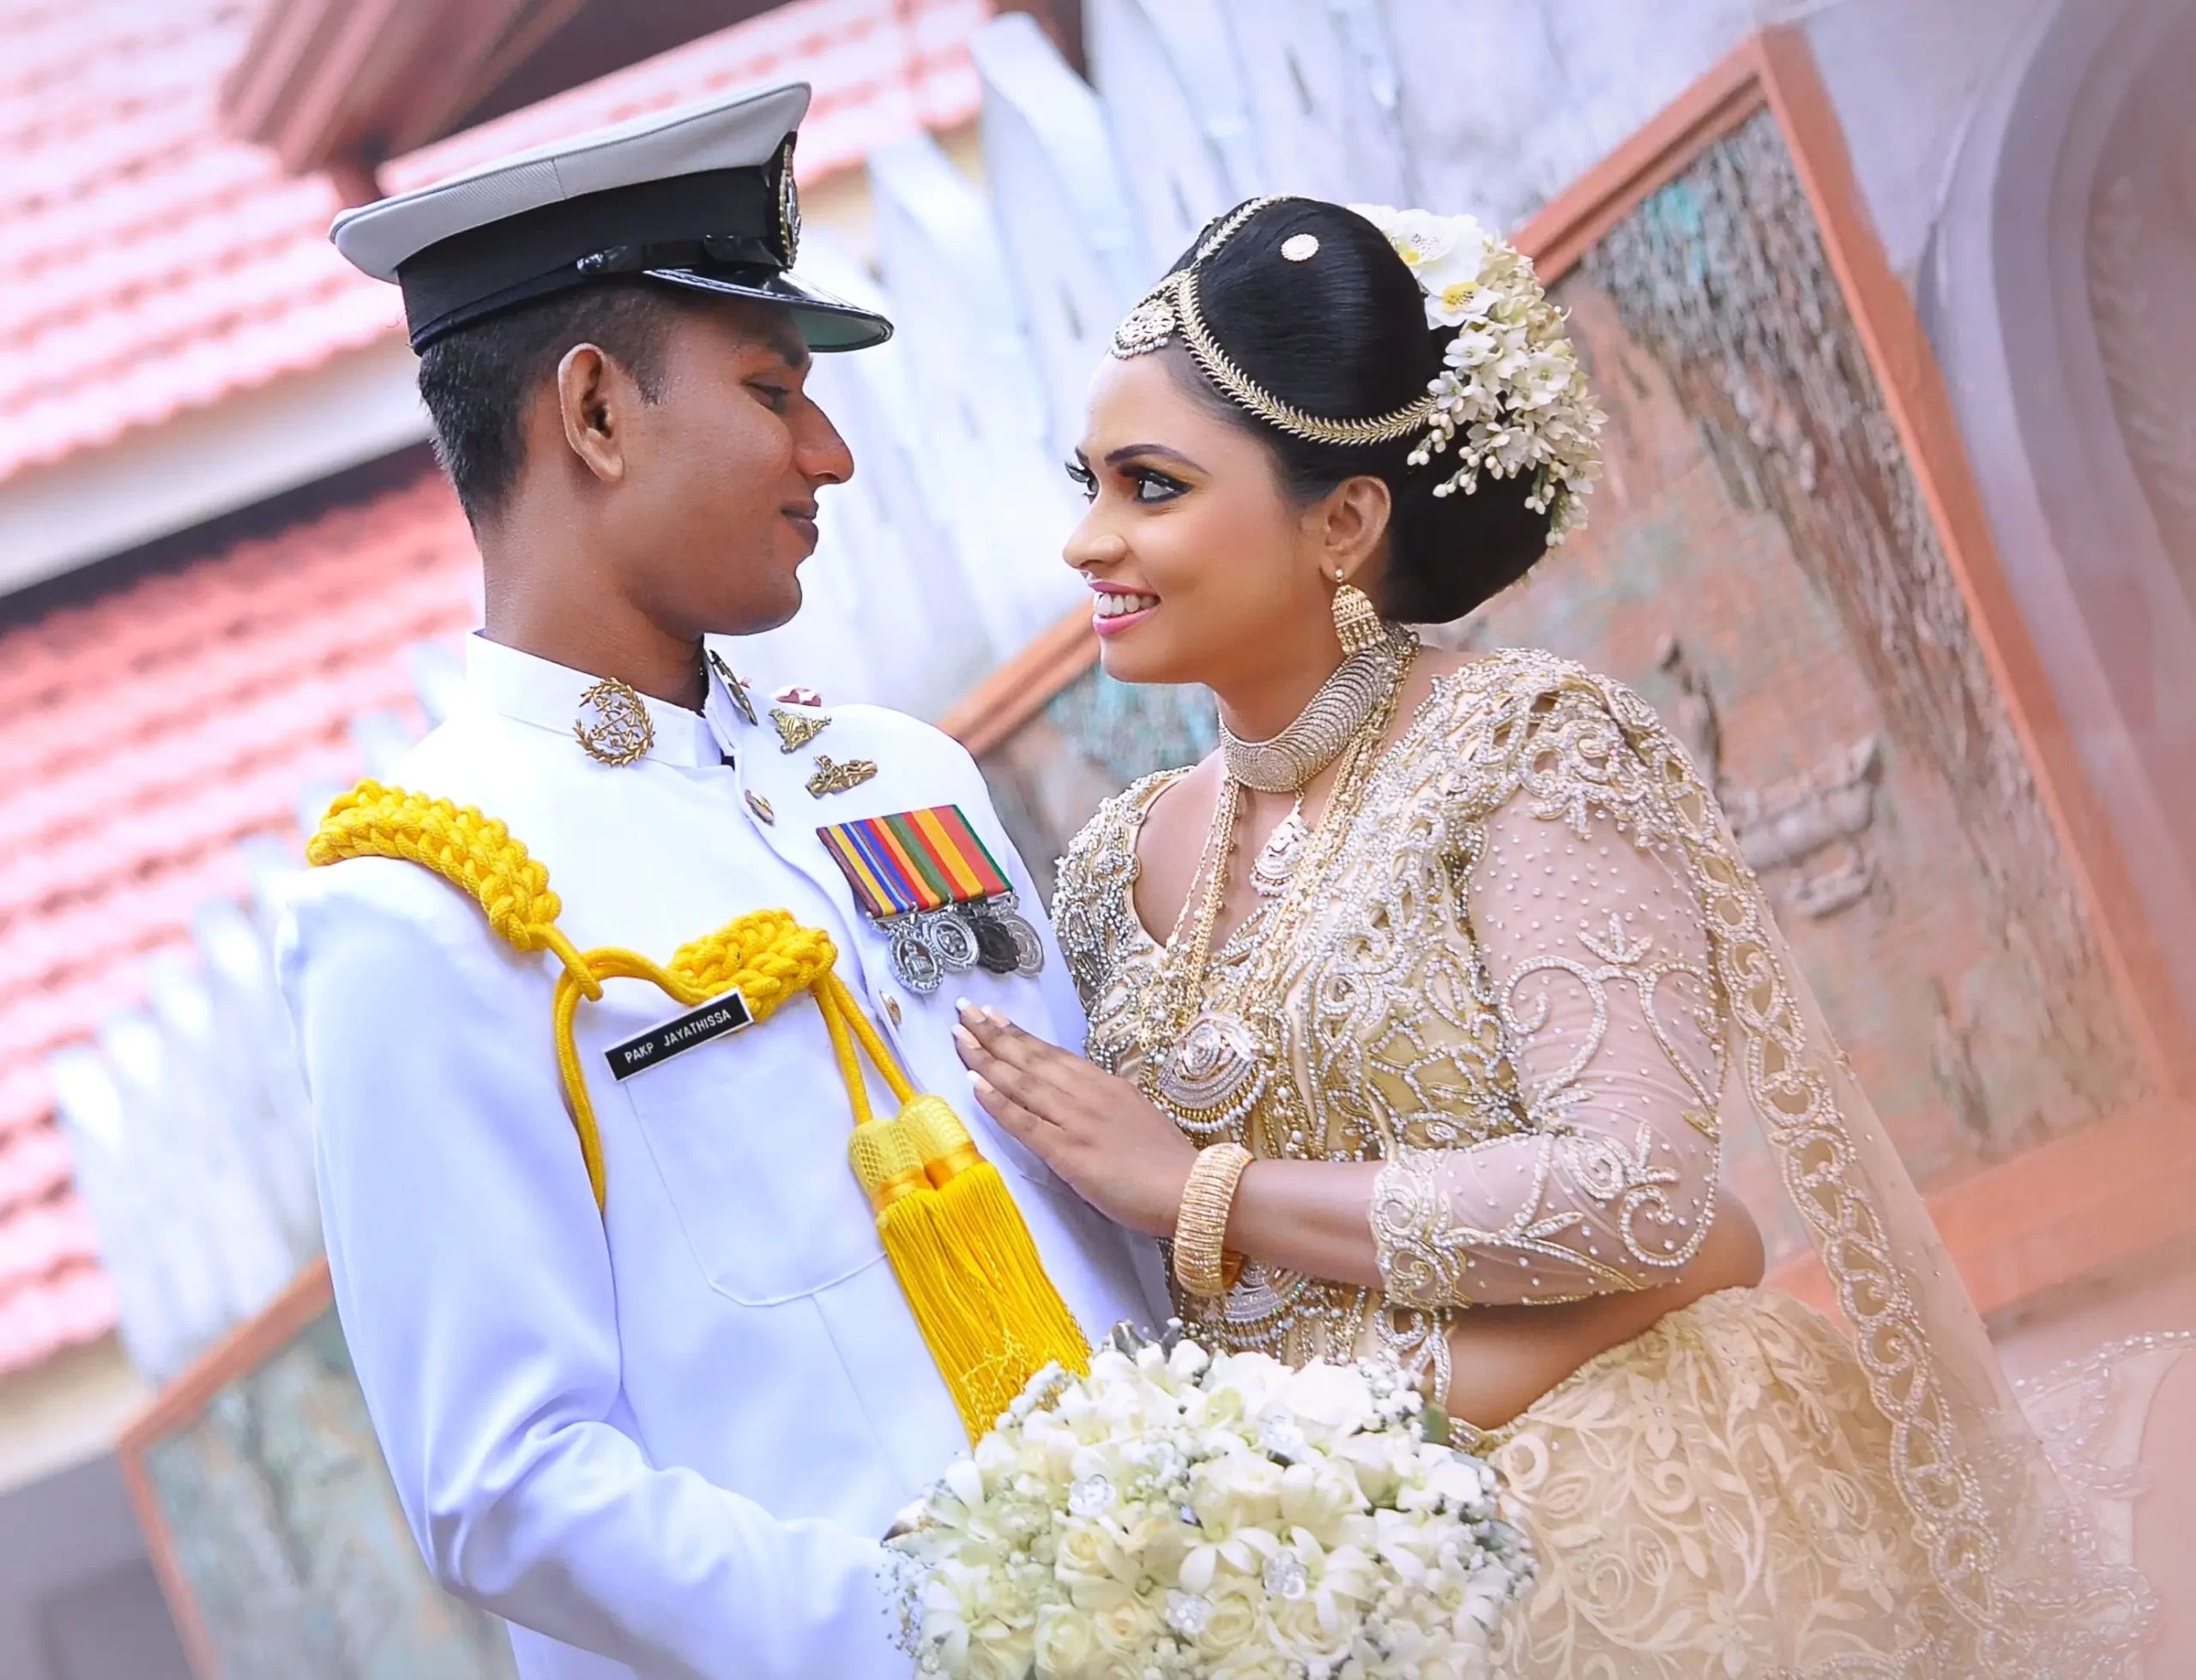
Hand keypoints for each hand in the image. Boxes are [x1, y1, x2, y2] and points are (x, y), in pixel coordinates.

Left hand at [954, 1001, 1197, 1238]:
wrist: (1191, 1189)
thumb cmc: (1169, 1163)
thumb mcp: (1137, 1117)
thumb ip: (1105, 1105)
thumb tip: (1079, 1099)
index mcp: (1105, 1085)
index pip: (1052, 1055)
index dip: (1019, 1035)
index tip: (993, 1016)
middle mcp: (1087, 1094)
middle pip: (1031, 1059)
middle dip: (993, 1034)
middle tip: (964, 1011)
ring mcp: (1077, 1121)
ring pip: (1022, 1083)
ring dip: (987, 1058)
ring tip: (960, 1036)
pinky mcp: (1069, 1152)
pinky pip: (1025, 1123)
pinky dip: (998, 1102)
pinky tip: (974, 1085)